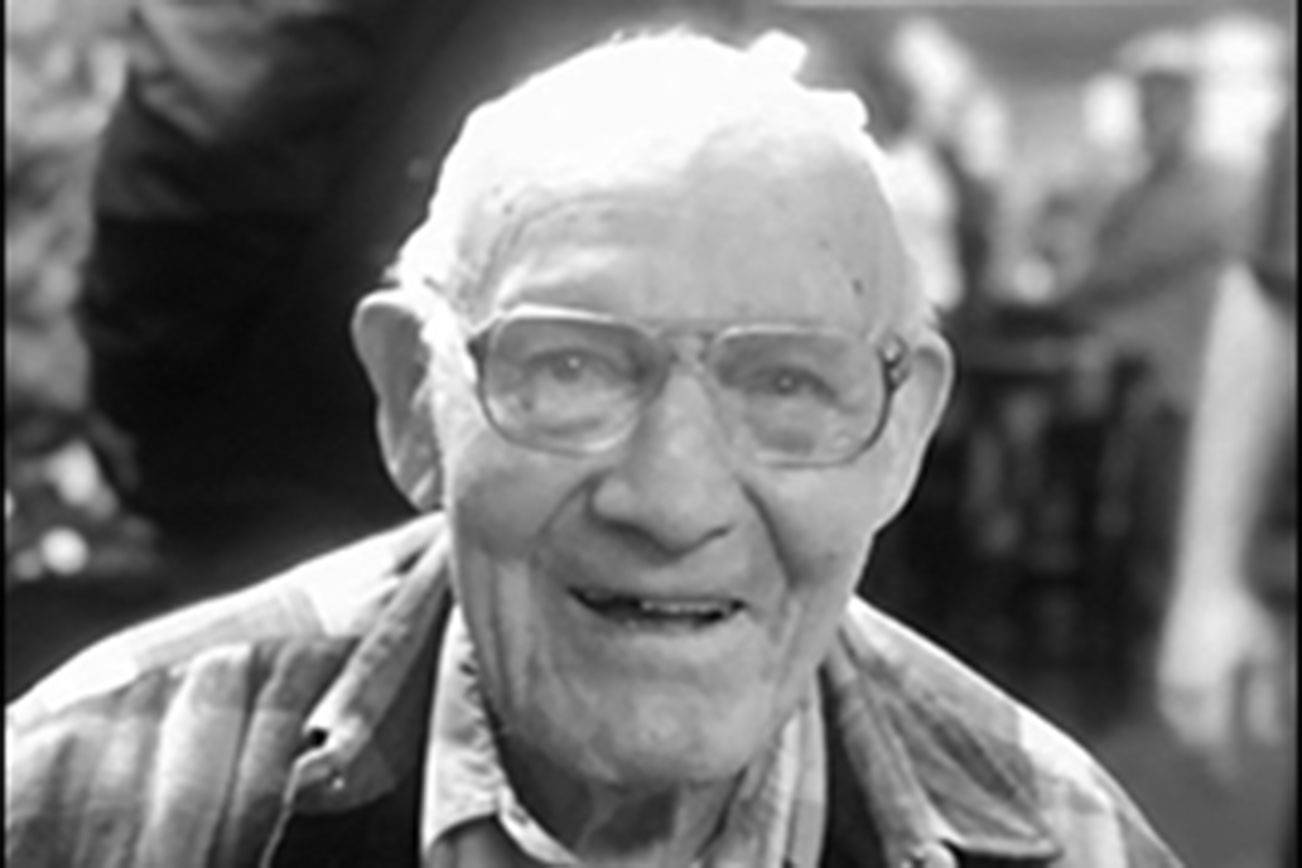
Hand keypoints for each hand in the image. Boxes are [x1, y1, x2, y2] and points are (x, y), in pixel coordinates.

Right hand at [1154, 579, 1288, 781]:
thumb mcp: (1266, 659)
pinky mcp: (1163, 663)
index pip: (1213, 740)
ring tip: (1201, 751)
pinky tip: (1184, 718)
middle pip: (1189, 735)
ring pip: (1174, 721)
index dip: (1221, 766)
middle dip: (1203, 757)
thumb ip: (1266, 702)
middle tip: (1217, 776)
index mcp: (1208, 689)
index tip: (1230, 785)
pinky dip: (1177, 720)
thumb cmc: (1240, 615)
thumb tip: (1268, 740)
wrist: (1205, 579)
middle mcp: (1182, 686)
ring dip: (1188, 739)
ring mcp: (1168, 673)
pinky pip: (1166, 704)